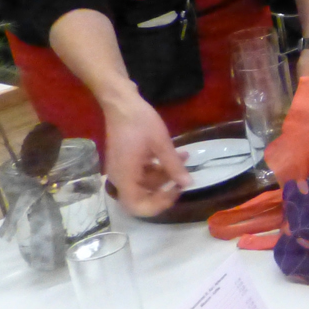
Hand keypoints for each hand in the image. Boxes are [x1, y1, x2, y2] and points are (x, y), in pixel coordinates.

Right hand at [101, 89, 189, 216]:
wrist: (121, 102)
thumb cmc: (140, 122)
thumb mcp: (161, 144)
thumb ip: (174, 166)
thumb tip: (188, 184)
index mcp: (125, 177)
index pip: (136, 207)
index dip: (157, 205)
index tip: (175, 192)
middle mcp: (120, 177)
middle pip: (141, 196)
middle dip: (164, 190)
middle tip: (182, 182)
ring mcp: (122, 168)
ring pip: (144, 182)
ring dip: (165, 175)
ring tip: (185, 161)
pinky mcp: (126, 159)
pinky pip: (142, 171)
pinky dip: (158, 166)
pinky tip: (177, 155)